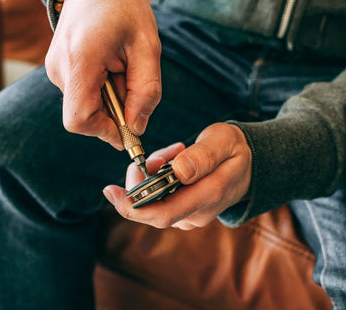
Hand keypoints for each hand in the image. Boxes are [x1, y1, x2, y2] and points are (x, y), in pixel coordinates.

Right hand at [45, 0, 161, 148]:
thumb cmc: (124, 9)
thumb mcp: (147, 48)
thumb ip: (146, 92)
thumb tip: (136, 128)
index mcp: (80, 61)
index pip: (80, 119)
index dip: (104, 132)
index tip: (127, 129)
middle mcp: (59, 68)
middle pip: (84, 116)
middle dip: (112, 111)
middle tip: (129, 81)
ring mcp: (54, 69)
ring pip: (83, 105)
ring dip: (108, 98)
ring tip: (119, 67)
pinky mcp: (57, 68)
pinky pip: (80, 93)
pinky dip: (100, 90)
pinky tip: (109, 65)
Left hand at [103, 123, 251, 229]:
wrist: (247, 164)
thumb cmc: (233, 149)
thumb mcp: (222, 142)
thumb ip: (203, 157)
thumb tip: (178, 172)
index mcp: (209, 196)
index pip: (164, 213)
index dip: (133, 207)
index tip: (110, 191)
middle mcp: (197, 213)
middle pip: (151, 210)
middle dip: (140, 182)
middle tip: (150, 157)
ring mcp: (190, 215)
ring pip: (154, 201)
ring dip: (152, 174)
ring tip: (174, 151)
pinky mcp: (184, 211)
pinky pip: (160, 198)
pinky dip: (157, 177)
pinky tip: (172, 161)